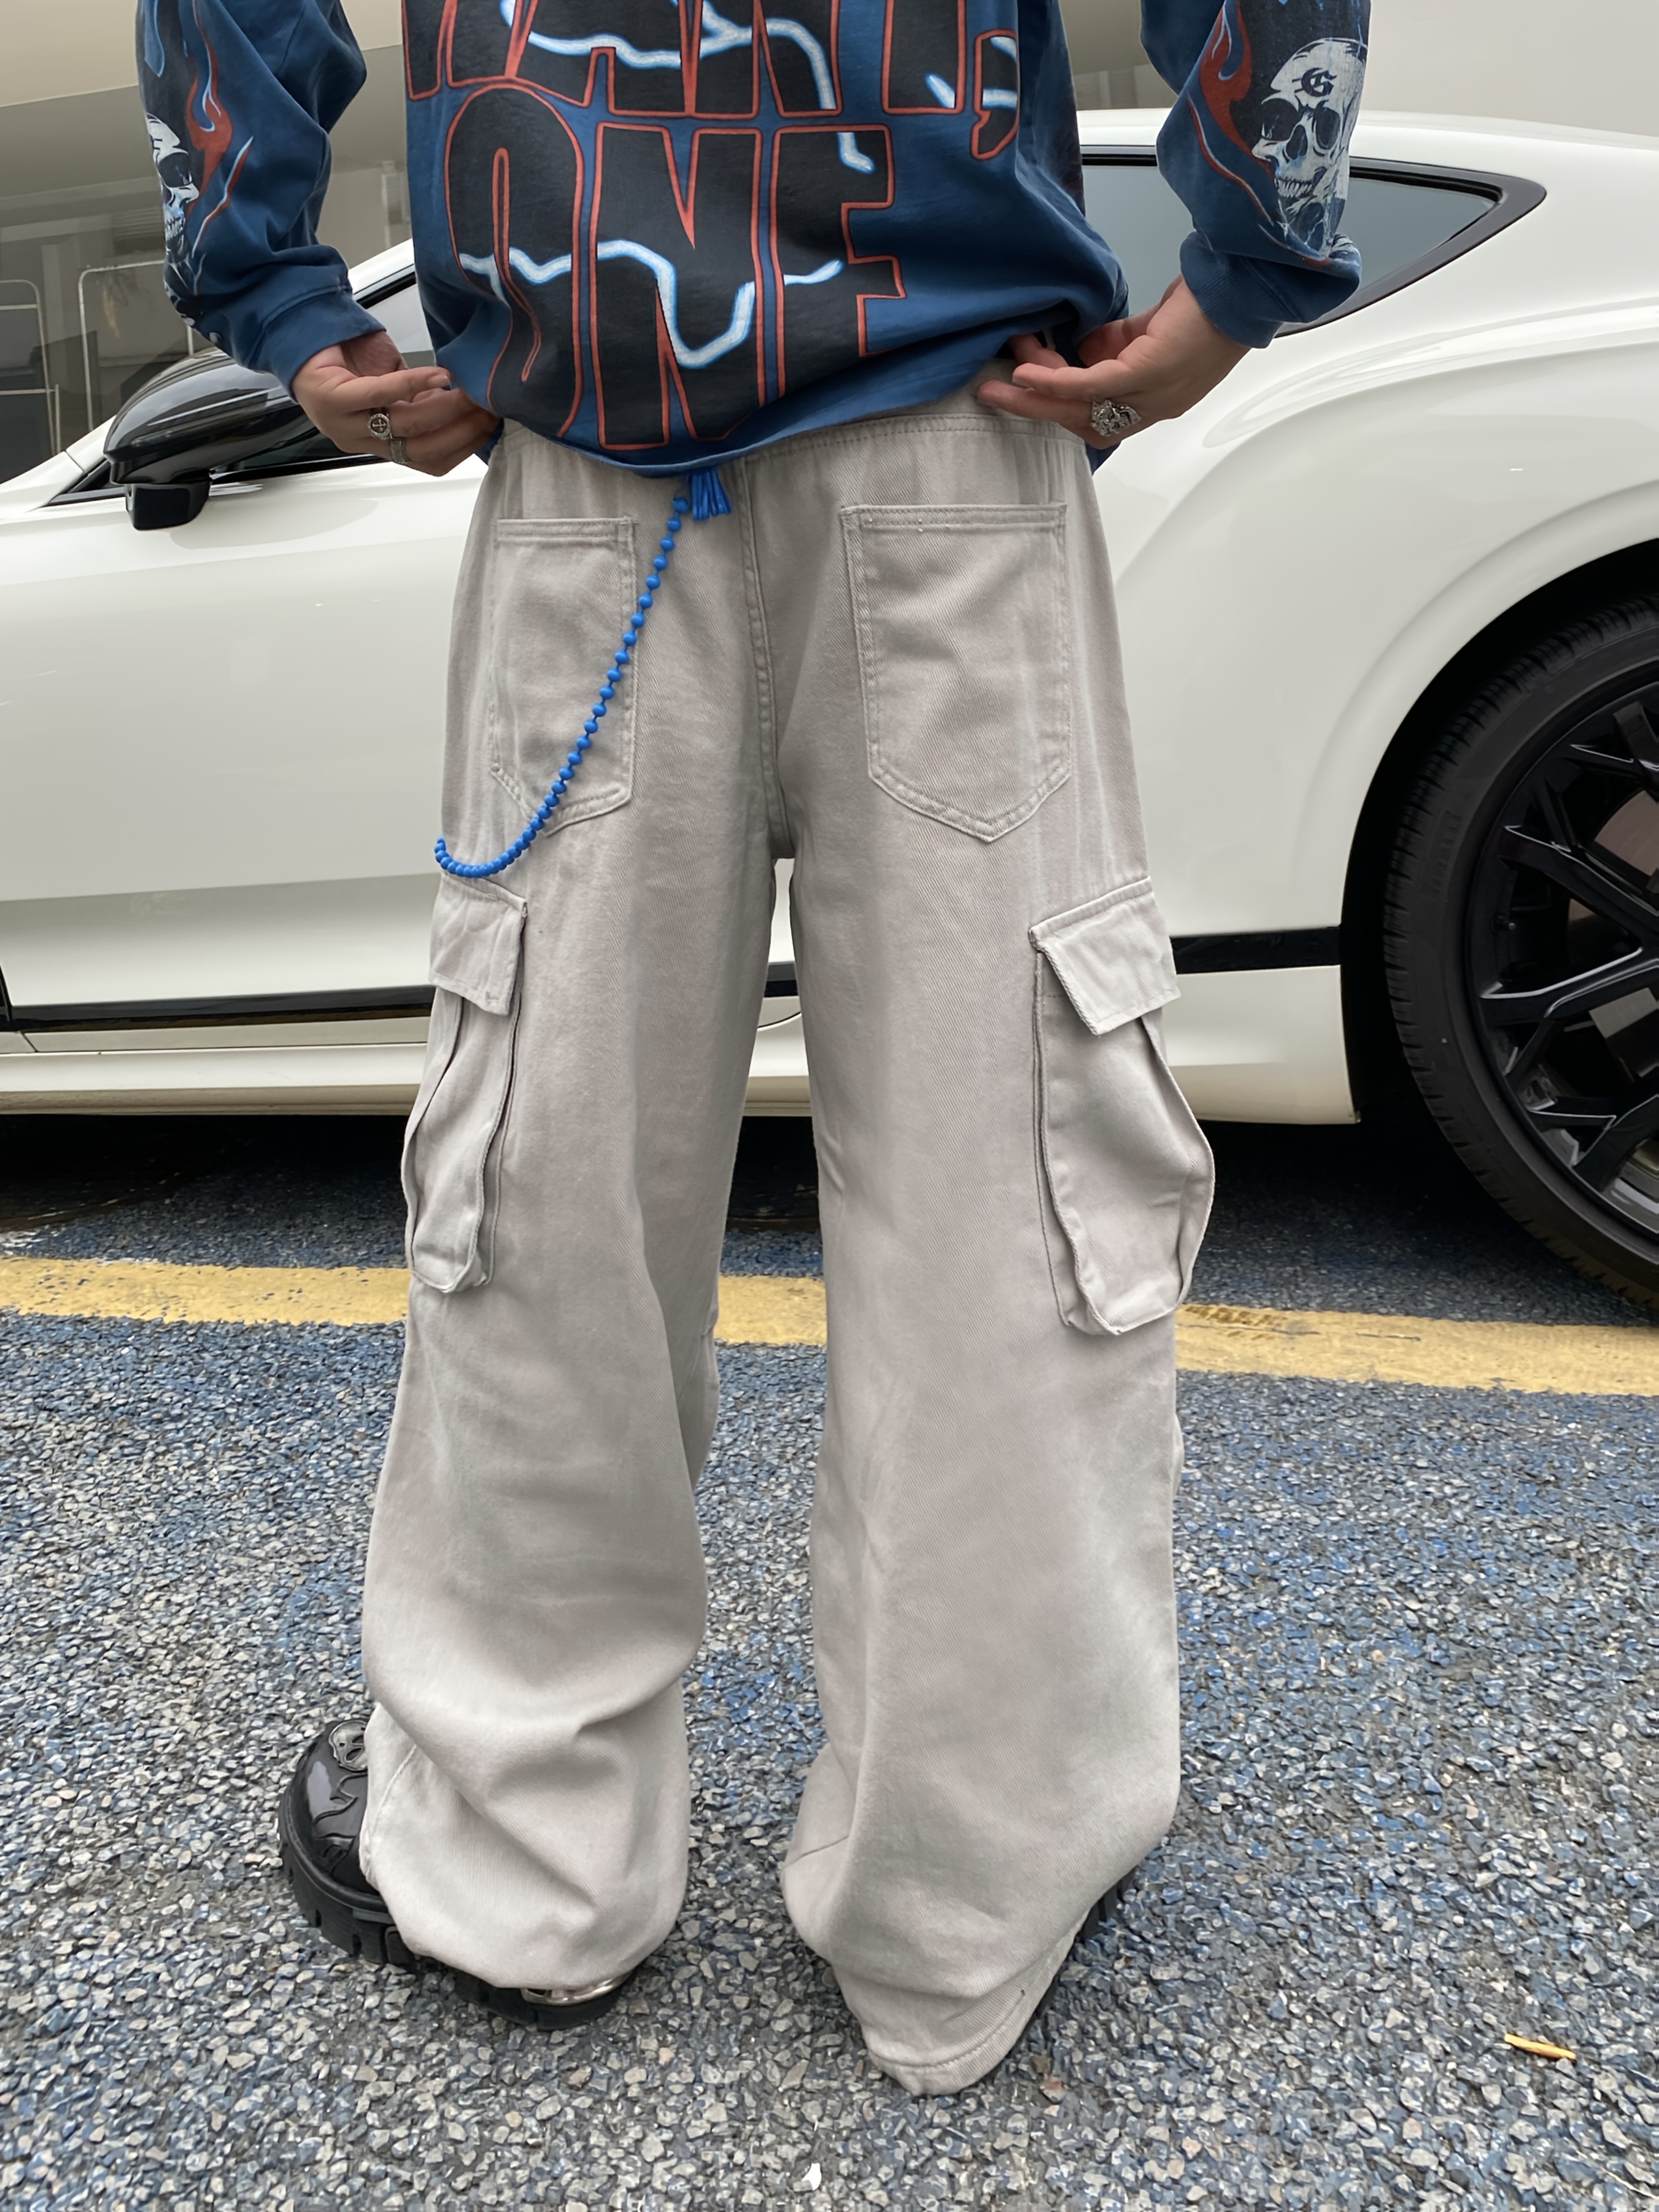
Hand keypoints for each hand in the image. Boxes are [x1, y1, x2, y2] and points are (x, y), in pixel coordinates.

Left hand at [291, 329, 500, 476]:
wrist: (303, 329)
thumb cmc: (347, 356)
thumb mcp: (394, 386)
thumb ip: (422, 402)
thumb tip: (467, 406)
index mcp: (379, 444)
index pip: (430, 461)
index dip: (464, 445)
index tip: (491, 423)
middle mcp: (361, 440)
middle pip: (422, 449)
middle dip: (462, 430)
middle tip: (488, 408)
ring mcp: (344, 423)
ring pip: (406, 426)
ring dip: (445, 409)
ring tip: (470, 391)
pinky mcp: (332, 397)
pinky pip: (379, 395)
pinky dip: (413, 385)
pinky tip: (438, 375)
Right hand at [977, 278, 1249, 447]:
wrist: (1242, 288)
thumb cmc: (1204, 304)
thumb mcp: (1150, 329)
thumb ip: (1116, 345)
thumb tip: (1080, 348)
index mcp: (1154, 400)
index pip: (1097, 419)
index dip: (1057, 407)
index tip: (1026, 386)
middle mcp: (1153, 407)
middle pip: (1082, 422)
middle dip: (1034, 409)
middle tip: (993, 395)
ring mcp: (1151, 396)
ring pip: (1080, 409)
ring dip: (1036, 395)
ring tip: (1004, 379)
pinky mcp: (1148, 373)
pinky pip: (1090, 386)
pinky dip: (1054, 382)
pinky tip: (1027, 372)